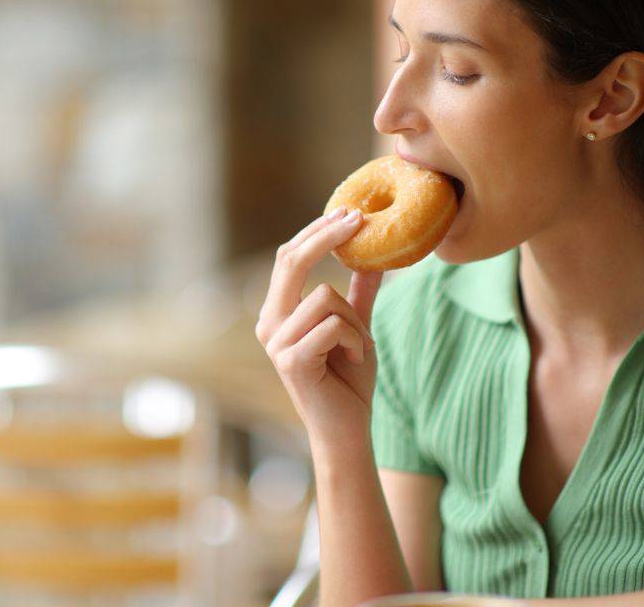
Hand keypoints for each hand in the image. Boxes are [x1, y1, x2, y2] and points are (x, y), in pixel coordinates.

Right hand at [255, 207, 384, 452]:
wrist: (347, 431)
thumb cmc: (349, 383)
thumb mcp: (357, 328)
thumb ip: (360, 293)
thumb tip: (374, 255)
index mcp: (278, 313)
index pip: (289, 257)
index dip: (317, 231)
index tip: (350, 212)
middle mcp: (269, 323)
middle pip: (291, 261)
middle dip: (327, 236)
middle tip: (358, 219)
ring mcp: (275, 342)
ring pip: (324, 296)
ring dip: (355, 321)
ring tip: (358, 348)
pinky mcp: (290, 360)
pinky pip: (333, 325)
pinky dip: (355, 340)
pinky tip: (354, 361)